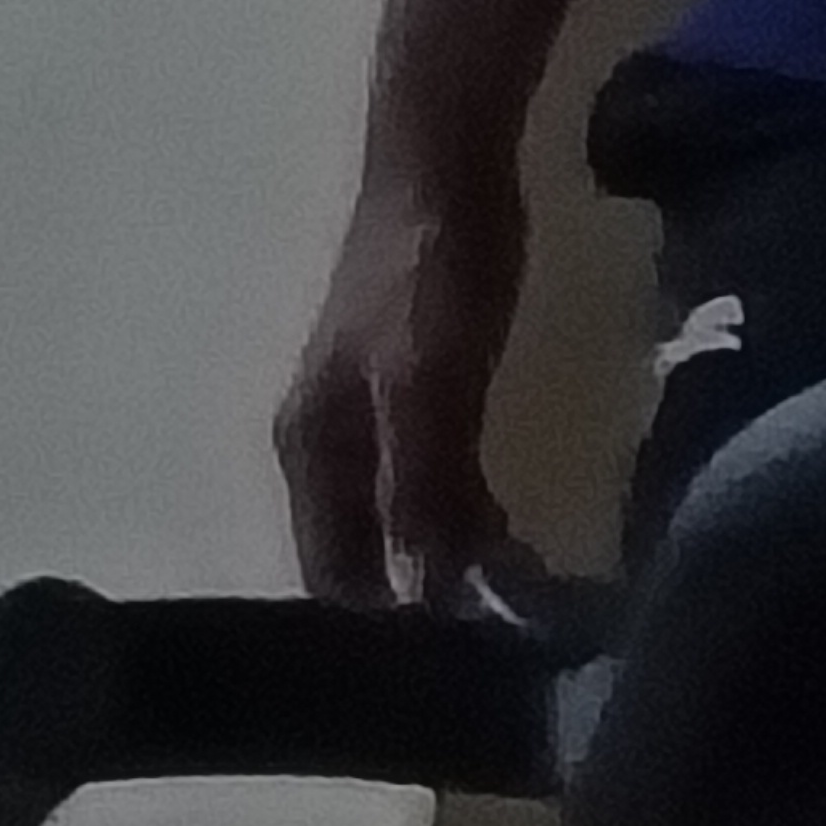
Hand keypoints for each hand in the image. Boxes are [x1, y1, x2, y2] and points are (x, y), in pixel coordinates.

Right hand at [274, 163, 526, 606]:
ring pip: (400, 511)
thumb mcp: (427, 386)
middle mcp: (324, 440)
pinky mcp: (411, 374)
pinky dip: (461, 504)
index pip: (334, 580)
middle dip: (419, 598)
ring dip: (446, 552)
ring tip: (515, 604)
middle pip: (364, 551)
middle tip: (500, 644)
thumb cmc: (429, 271)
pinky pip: (428, 469)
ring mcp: (365, 404)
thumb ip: (421, 489)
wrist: (445, 151)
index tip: (455, 673)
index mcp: (310, 450)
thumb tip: (427, 597)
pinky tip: (506, 526)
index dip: (387, 632)